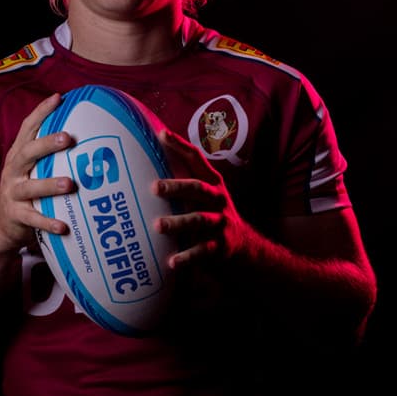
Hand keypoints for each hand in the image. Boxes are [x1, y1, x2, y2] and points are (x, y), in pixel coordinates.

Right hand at [0, 93, 75, 253]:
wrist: (2, 226)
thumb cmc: (27, 191)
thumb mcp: (33, 169)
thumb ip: (51, 154)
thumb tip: (88, 132)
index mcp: (18, 155)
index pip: (28, 128)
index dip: (41, 112)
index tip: (59, 98)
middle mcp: (13, 171)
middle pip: (27, 153)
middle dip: (46, 144)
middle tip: (68, 137)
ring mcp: (12, 193)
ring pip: (30, 187)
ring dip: (50, 184)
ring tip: (70, 184)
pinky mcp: (16, 216)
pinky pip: (33, 218)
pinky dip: (48, 222)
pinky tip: (64, 226)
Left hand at [151, 129, 254, 268]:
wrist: (245, 247)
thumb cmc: (213, 215)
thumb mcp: (206, 196)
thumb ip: (185, 182)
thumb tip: (150, 160)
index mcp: (213, 183)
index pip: (196, 159)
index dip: (180, 146)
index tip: (162, 134)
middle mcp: (218, 200)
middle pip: (198, 189)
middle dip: (177, 187)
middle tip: (155, 188)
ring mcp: (221, 223)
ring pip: (198, 220)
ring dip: (178, 223)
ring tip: (158, 226)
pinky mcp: (220, 246)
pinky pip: (202, 251)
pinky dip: (187, 257)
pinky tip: (172, 261)